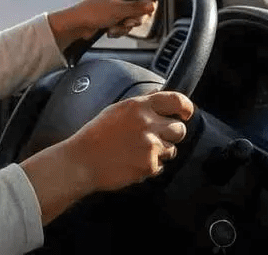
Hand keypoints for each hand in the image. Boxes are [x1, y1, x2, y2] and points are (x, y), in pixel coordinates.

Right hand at [21, 91, 194, 222]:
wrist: (82, 161)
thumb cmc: (95, 136)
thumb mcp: (116, 110)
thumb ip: (140, 105)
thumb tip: (159, 100)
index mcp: (139, 106)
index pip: (176, 101)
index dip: (185, 108)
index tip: (185, 114)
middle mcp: (148, 123)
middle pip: (179, 129)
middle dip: (171, 134)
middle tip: (156, 138)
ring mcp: (150, 146)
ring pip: (172, 149)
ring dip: (161, 152)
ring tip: (138, 152)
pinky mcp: (149, 165)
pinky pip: (161, 166)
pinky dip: (150, 166)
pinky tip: (133, 163)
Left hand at [48, 0, 156, 48]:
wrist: (77, 25)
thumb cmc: (94, 12)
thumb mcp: (119, 9)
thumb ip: (138, 8)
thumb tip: (153, 5)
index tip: (146, 9)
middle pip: (140, 8)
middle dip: (134, 19)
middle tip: (127, 21)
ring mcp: (117, 8)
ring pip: (132, 19)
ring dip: (124, 27)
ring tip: (114, 27)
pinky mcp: (113, 18)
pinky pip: (124, 26)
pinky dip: (119, 30)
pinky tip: (110, 31)